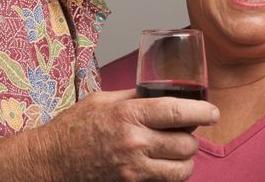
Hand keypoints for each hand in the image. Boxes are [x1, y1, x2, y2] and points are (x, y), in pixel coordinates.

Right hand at [33, 89, 219, 180]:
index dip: (202, 112)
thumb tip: (162, 91)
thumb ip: (135, 96)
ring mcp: (133, 167)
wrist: (51, 161)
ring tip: (179, 149)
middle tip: (189, 130)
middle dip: (193, 137)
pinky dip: (173, 174)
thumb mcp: (104, 100)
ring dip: (186, 159)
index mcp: (129, 113)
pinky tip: (166, 164)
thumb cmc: (75, 127)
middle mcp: (134, 141)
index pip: (178, 112)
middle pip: (186, 142)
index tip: (213, 113)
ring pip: (181, 168)